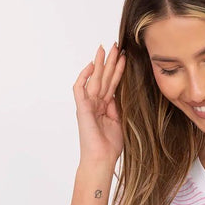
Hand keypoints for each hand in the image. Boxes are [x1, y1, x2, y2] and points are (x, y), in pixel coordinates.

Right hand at [73, 43, 126, 166]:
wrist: (101, 158)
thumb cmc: (110, 146)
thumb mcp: (120, 122)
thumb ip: (119, 107)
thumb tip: (121, 94)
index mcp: (105, 107)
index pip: (112, 84)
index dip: (118, 70)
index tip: (125, 57)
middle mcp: (96, 103)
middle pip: (104, 78)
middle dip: (110, 62)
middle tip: (116, 45)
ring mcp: (88, 105)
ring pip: (94, 79)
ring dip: (100, 64)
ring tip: (106, 49)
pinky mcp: (82, 108)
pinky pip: (80, 89)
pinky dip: (84, 77)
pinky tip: (91, 66)